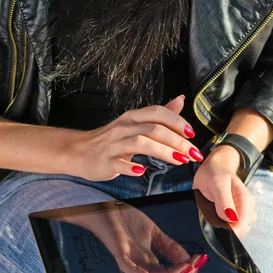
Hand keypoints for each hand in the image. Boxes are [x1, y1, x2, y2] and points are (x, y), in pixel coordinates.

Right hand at [66, 95, 203, 181]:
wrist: (79, 151)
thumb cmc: (111, 138)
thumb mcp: (135, 122)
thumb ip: (159, 114)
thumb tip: (180, 100)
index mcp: (133, 116)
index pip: (157, 112)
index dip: (177, 121)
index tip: (192, 134)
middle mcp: (124, 126)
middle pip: (154, 129)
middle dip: (177, 141)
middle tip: (194, 154)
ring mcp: (114, 144)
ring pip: (141, 143)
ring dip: (163, 151)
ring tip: (180, 161)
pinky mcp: (105, 161)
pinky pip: (118, 163)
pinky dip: (130, 167)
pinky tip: (141, 171)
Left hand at [67, 203, 207, 272]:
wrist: (107, 208)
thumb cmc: (126, 220)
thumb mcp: (154, 232)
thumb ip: (170, 246)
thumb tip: (188, 259)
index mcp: (150, 261)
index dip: (188, 270)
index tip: (201, 260)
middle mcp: (142, 265)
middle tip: (196, 264)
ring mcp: (131, 261)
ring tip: (184, 267)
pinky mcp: (119, 253)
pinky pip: (128, 269)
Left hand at [192, 145, 256, 238]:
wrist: (214, 167)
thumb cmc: (214, 173)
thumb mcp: (216, 184)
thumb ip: (224, 201)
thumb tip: (231, 219)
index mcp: (246, 200)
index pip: (242, 225)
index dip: (229, 231)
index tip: (217, 226)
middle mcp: (248, 208)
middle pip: (240, 230)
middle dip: (226, 228)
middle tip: (212, 215)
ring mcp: (243, 211)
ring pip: (237, 229)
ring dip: (224, 226)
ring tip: (213, 212)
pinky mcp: (237, 214)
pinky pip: (232, 226)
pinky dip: (224, 224)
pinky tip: (216, 214)